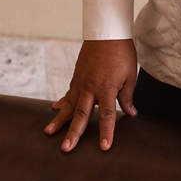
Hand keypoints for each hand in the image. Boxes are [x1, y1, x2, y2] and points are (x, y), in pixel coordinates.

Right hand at [44, 38, 137, 152]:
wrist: (107, 32)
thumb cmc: (122, 53)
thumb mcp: (130, 75)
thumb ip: (127, 96)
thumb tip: (131, 113)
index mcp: (107, 88)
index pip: (107, 116)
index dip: (107, 132)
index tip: (104, 147)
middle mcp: (91, 88)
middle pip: (81, 115)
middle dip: (74, 133)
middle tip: (66, 148)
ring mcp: (81, 82)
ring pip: (68, 105)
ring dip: (58, 120)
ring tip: (49, 132)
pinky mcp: (76, 77)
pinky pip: (68, 93)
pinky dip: (61, 102)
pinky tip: (54, 109)